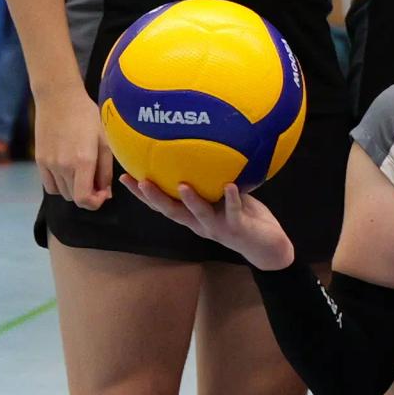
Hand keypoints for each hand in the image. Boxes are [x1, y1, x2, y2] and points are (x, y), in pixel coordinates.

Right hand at [36, 89, 111, 208]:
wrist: (58, 97)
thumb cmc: (86, 115)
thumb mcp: (104, 140)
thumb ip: (106, 170)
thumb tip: (105, 192)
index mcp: (82, 161)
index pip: (84, 199)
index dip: (95, 202)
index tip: (103, 193)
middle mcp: (63, 166)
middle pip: (74, 198)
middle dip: (88, 194)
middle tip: (96, 181)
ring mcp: (48, 164)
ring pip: (62, 193)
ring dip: (74, 189)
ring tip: (83, 173)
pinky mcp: (39, 160)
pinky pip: (50, 185)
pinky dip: (60, 185)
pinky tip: (68, 172)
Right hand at [124, 171, 297, 267]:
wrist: (268, 246)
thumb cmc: (244, 217)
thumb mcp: (224, 196)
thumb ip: (211, 180)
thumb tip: (201, 148)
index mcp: (193, 216)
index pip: (162, 204)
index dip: (142, 194)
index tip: (125, 176)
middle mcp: (200, 224)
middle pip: (172, 211)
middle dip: (154, 197)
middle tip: (139, 181)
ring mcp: (217, 228)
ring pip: (199, 214)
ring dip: (190, 201)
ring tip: (181, 186)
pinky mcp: (237, 228)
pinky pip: (233, 211)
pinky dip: (231, 199)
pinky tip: (229, 186)